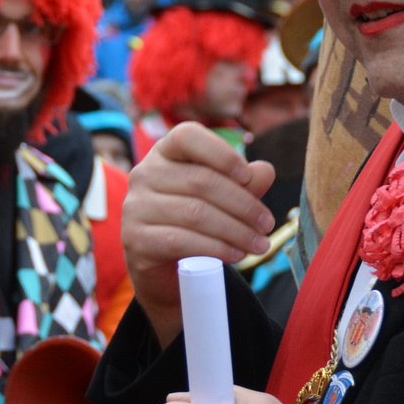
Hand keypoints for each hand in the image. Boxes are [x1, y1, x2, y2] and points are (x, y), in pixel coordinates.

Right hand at [122, 122, 275, 346]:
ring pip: (195, 213)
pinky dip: (216, 248)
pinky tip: (237, 254)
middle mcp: (144, 174)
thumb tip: (265, 171)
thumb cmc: (196, 221)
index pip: (188, 136)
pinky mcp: (136, 240)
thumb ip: (245, 181)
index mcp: (165, 152)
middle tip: (267, 224)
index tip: (249, 177)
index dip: (222, 154)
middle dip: (243, 204)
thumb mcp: (224, 196)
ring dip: (236, 231)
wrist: (165, 266)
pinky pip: (182, 240)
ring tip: (260, 243)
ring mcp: (136, 207)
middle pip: (201, 180)